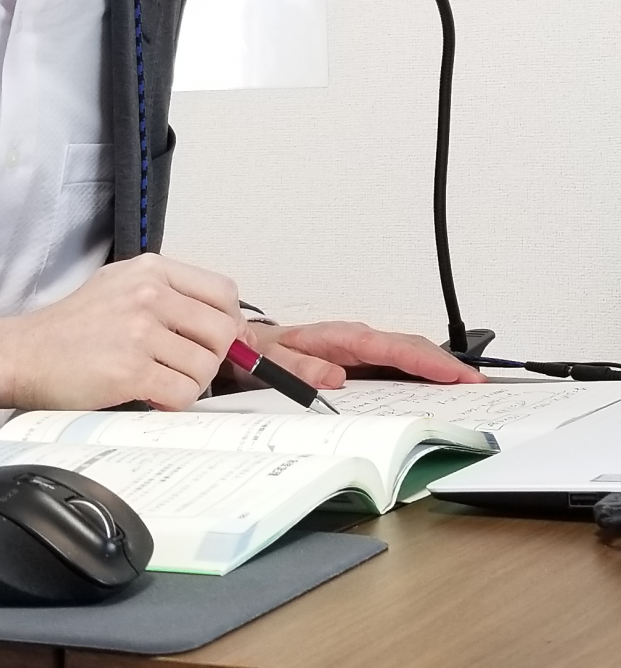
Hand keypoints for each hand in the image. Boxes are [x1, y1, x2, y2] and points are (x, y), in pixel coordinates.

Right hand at [0, 254, 245, 412]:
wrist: (24, 353)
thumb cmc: (72, 326)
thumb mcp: (121, 288)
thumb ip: (173, 298)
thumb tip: (234, 329)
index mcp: (150, 269)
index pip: (224, 292)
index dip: (228, 322)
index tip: (212, 340)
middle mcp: (148, 293)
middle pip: (222, 331)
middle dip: (212, 357)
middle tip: (185, 367)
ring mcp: (139, 331)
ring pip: (206, 366)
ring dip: (189, 383)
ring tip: (159, 380)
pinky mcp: (130, 370)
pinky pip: (183, 394)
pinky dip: (173, 402)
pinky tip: (150, 395)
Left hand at [238, 321, 486, 389]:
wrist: (248, 347)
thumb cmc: (262, 353)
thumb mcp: (271, 362)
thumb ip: (298, 368)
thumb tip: (333, 377)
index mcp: (338, 337)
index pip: (389, 347)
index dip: (423, 360)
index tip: (453, 374)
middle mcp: (356, 340)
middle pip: (410, 347)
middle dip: (446, 365)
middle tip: (481, 386)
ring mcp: (363, 350)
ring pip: (410, 355)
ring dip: (441, 370)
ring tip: (475, 390)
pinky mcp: (364, 361)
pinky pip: (401, 365)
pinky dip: (426, 375)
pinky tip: (444, 391)